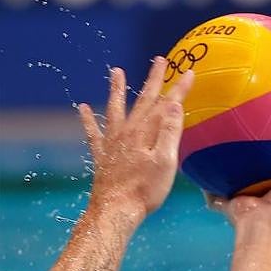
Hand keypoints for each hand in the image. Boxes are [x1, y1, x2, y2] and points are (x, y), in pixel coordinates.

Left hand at [78, 58, 194, 218]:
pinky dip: (88, 119)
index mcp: (147, 133)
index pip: (167, 105)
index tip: (189, 71)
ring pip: (115, 109)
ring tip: (115, 71)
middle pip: (143, 100)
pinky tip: (82, 107)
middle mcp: (128, 132)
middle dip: (153, 80)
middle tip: (160, 59)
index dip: (179, 88)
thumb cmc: (145, 191)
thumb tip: (174, 105)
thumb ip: (170, 132)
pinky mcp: (102, 155)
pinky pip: (93, 132)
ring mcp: (113, 143)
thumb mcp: (166, 162)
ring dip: (116, 89)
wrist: (116, 210)